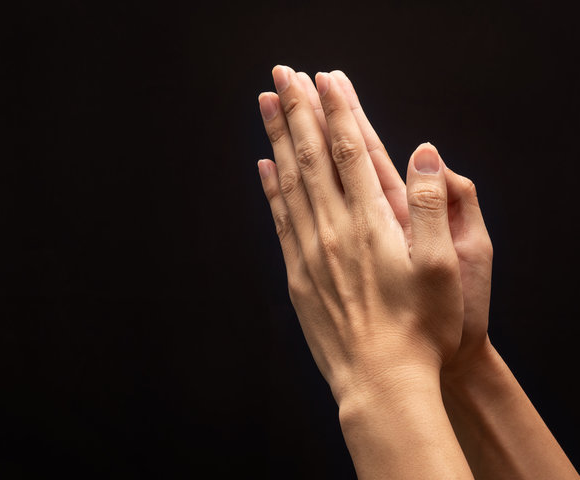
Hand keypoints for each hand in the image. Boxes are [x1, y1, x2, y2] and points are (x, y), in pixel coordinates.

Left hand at [287, 69, 493, 380]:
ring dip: (277, 140)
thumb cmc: (421, 328)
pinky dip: (270, 190)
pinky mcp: (297, 275)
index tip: (323, 78)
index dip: (335, 110)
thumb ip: (432, 204)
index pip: (347, 151)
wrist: (381, 382)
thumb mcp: (444, 265)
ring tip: (267, 105)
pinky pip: (279, 221)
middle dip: (298, 111)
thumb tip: (424, 151)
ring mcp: (309, 252)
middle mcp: (333, 229)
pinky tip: (263, 168)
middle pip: (310, 157)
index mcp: (371, 222)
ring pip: (288, 182)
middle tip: (283, 74)